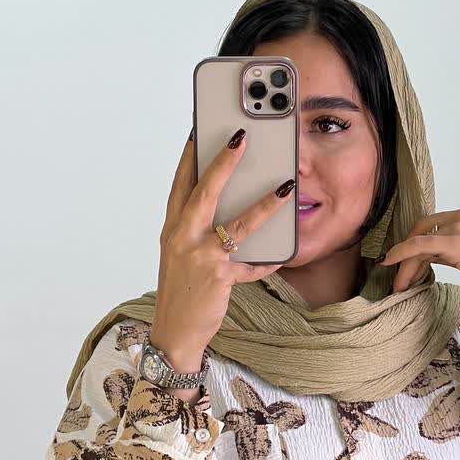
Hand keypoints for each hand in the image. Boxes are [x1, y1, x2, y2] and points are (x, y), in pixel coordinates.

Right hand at [150, 128, 296, 368]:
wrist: (175, 332)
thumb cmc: (182, 289)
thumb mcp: (181, 252)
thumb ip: (197, 227)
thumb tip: (226, 201)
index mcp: (173, 228)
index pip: (181, 183)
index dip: (191, 154)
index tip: (202, 127)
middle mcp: (182, 238)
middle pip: (204, 193)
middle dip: (223, 163)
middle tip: (242, 137)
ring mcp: (200, 258)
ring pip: (236, 225)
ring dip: (263, 204)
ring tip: (286, 185)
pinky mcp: (219, 278)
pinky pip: (251, 265)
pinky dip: (269, 260)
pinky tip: (285, 252)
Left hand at [377, 206, 459, 318]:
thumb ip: (454, 250)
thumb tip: (431, 259)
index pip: (432, 227)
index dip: (415, 244)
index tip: (406, 262)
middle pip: (422, 233)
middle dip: (406, 254)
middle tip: (398, 276)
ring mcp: (459, 228)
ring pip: (419, 243)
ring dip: (404, 264)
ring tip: (398, 285)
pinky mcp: (455, 244)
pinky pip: (418, 245)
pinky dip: (401, 253)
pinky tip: (390, 262)